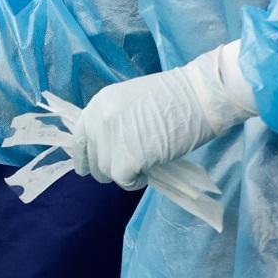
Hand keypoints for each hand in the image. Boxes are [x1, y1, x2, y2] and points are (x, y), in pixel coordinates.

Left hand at [73, 42, 255, 188]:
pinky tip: (147, 173)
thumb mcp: (130, 102)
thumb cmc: (174, 97)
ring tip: (143, 167)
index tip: (85, 169)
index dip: (83, 157)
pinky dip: (134, 182)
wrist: (199, 96)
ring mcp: (112, 139)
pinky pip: (124, 180)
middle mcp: (99, 120)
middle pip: (93, 159)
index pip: (79, 138)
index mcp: (98, 104)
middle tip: (127, 169)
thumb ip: (114, 121)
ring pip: (107, 171)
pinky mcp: (128, 158)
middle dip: (107, 168)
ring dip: (124, 174)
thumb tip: (108, 147)